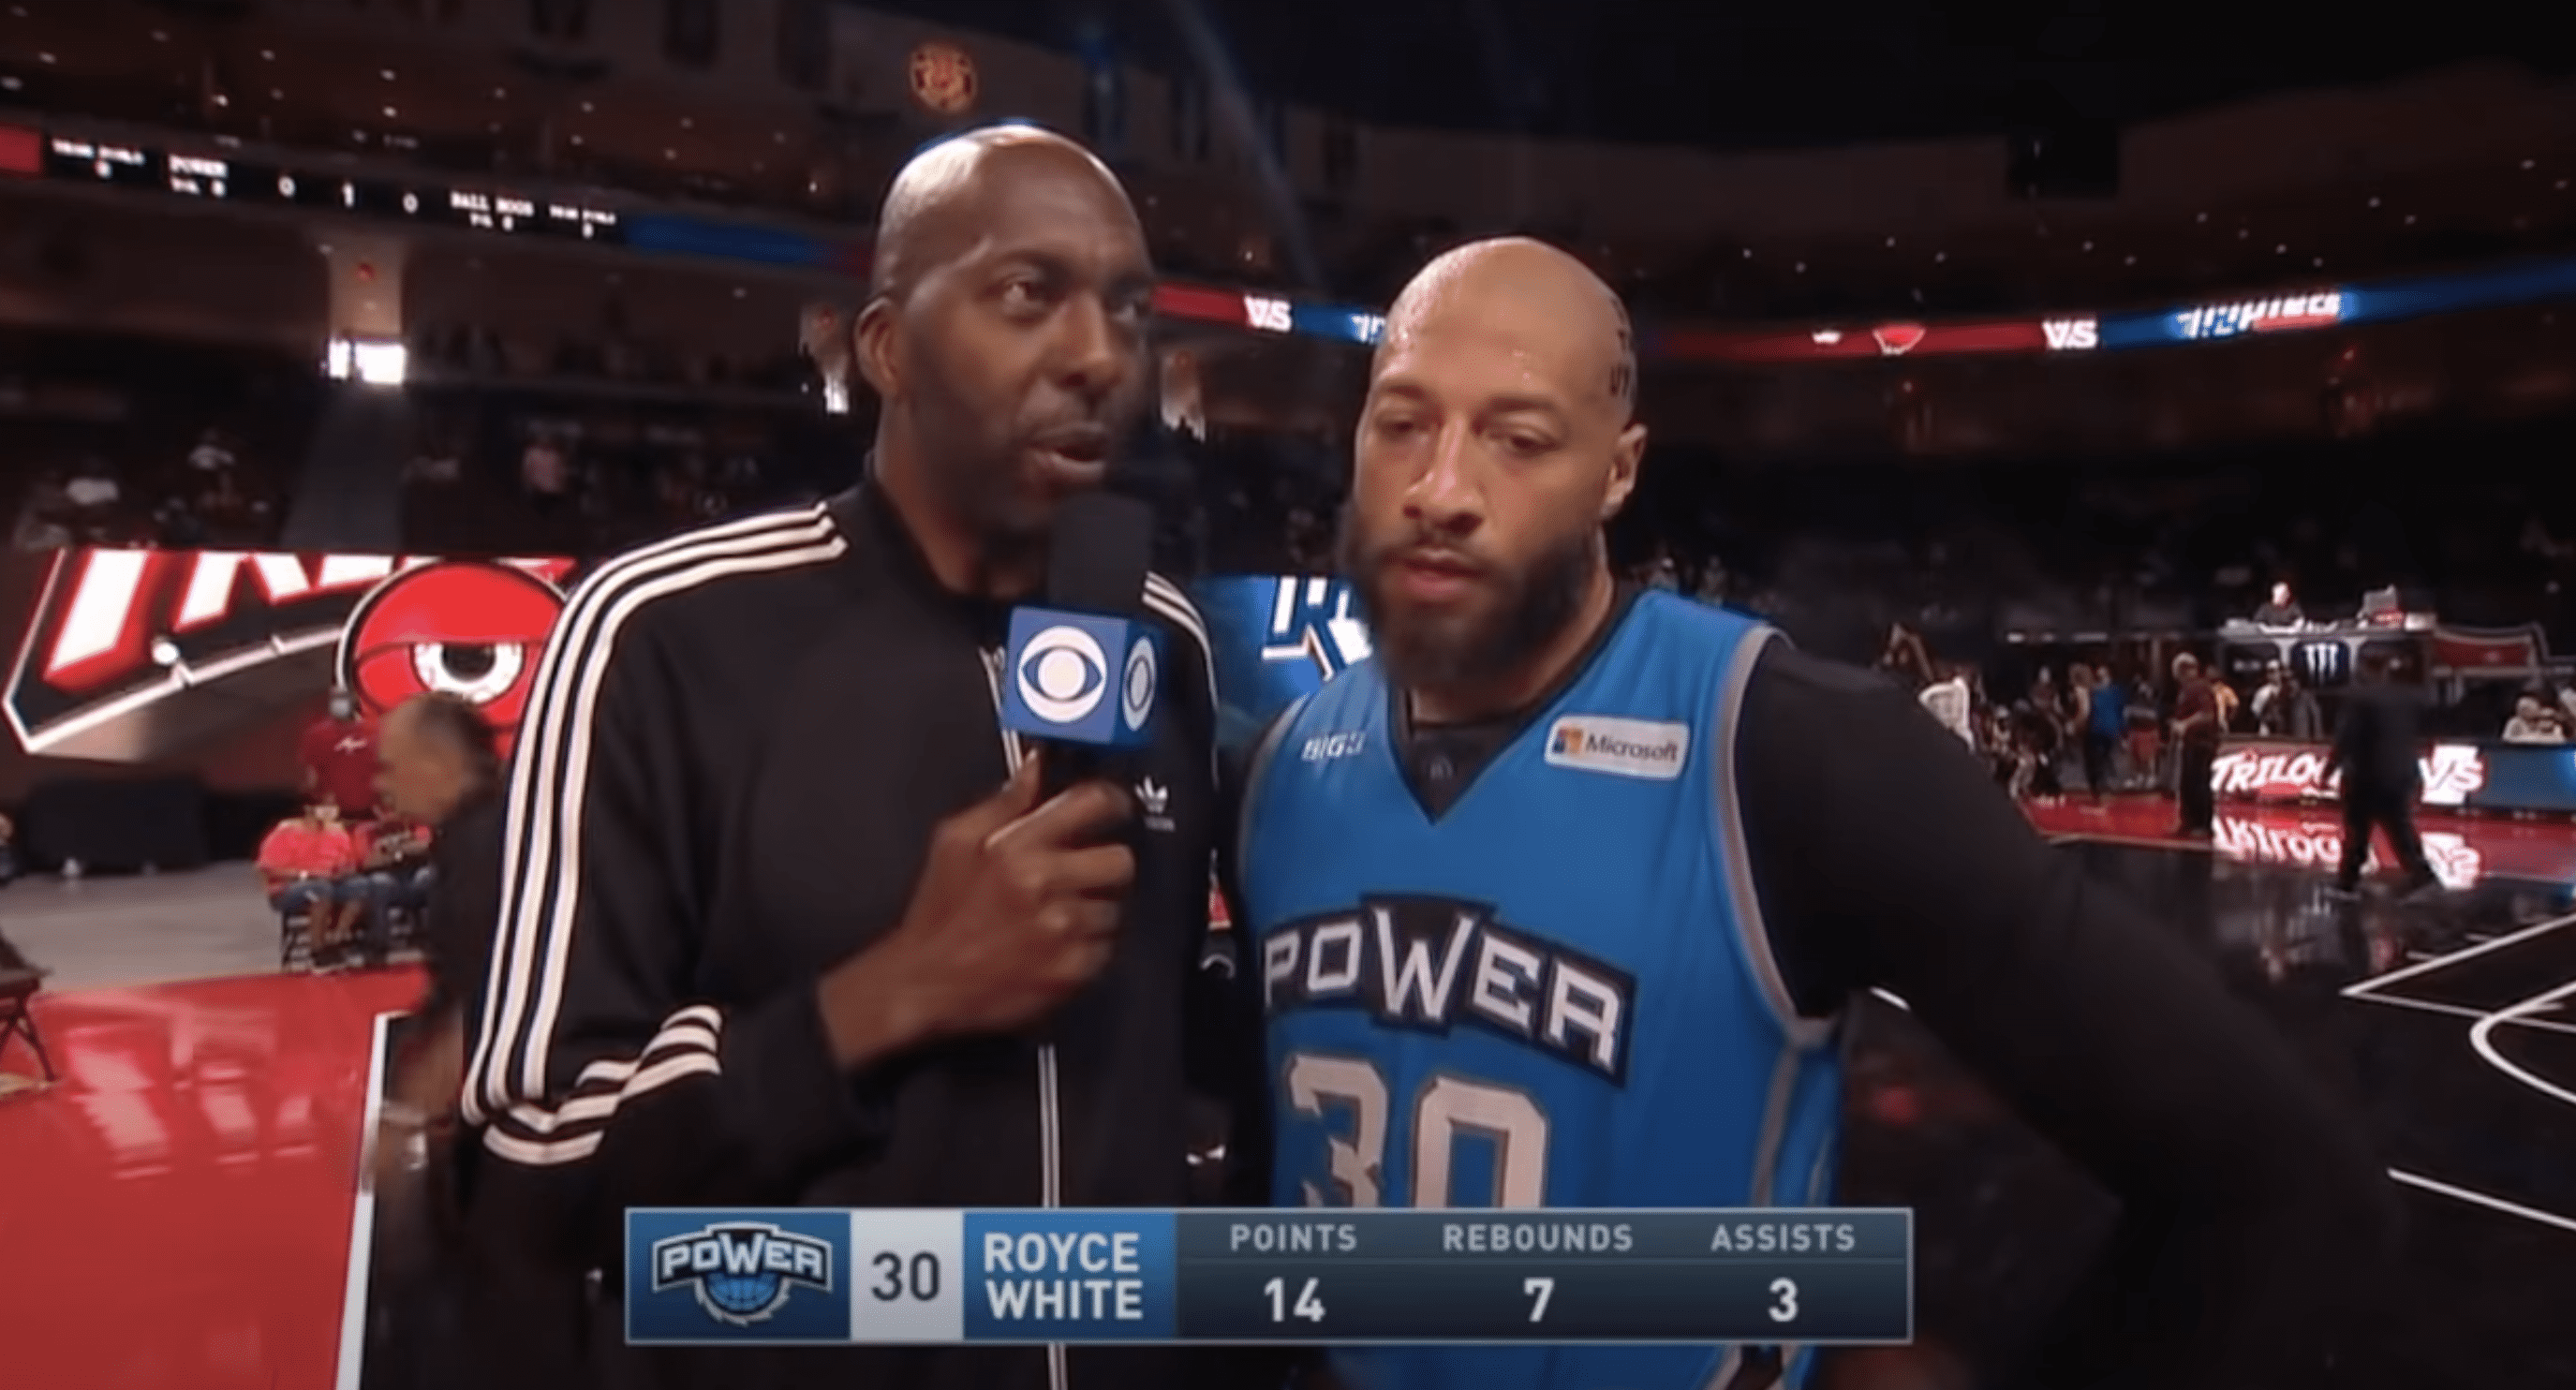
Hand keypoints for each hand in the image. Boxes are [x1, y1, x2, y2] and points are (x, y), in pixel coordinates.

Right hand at [820, 757, 1135, 1063]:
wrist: (924, 982)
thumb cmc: (938, 914)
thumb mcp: (954, 841)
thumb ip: (1004, 802)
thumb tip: (1035, 768)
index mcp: (1015, 847)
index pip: (1091, 803)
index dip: (1110, 801)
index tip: (1113, 808)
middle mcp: (1042, 885)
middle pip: (1119, 860)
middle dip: (1106, 864)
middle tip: (1084, 873)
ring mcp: (1060, 931)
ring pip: (1114, 908)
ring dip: (1093, 909)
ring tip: (1055, 916)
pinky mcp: (1070, 970)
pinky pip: (1105, 948)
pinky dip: (1086, 947)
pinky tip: (1054, 945)